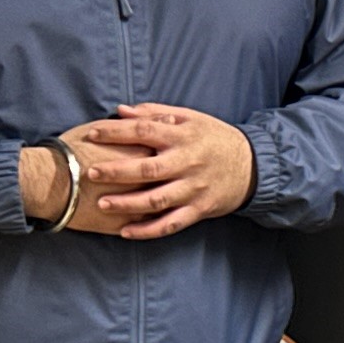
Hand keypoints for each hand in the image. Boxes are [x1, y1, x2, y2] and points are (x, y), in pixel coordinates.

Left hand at [63, 106, 257, 239]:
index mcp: (184, 136)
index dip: (116, 133)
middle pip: (148, 169)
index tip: (91, 134)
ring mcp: (194, 189)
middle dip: (117, 171)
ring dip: (127, 204)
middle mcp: (188, 163)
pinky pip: (171, 223)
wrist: (253, 165)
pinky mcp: (200, 209)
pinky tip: (126, 231)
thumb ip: (155, 114)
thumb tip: (121, 111)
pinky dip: (148, 230)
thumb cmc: (215, 138)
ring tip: (102, 204)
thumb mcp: (190, 118)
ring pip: (157, 200)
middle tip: (90, 173)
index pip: (144, 131)